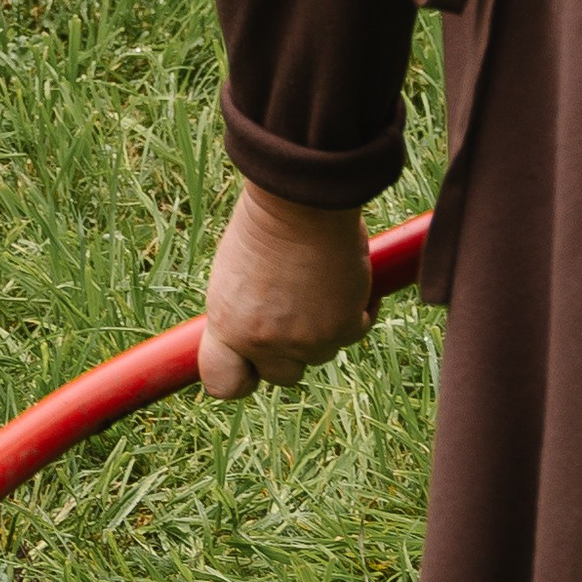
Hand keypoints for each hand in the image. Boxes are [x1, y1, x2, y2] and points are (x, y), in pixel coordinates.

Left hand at [196, 182, 375, 399]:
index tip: (251, 365)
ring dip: (326, 327)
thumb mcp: (237, 271)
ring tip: (322, 283)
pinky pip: (356, 330)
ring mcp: (304, 340)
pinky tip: (350, 278)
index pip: (223, 383)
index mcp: (227, 324)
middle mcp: (262, 341)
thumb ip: (245, 308)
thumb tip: (260, 326)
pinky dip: (359, 308)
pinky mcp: (343, 328)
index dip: (241, 377)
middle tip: (299, 311)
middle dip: (291, 352)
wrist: (302, 198)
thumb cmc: (266, 222)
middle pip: (282, 375)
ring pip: (321, 353)